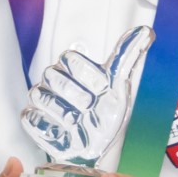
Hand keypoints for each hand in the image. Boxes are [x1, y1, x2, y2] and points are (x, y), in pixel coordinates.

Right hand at [20, 24, 153, 167]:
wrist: (97, 146)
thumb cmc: (106, 114)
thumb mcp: (119, 85)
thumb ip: (127, 56)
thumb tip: (145, 30)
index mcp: (73, 67)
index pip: (68, 57)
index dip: (87, 75)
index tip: (100, 88)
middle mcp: (54, 80)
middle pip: (52, 74)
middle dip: (76, 95)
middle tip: (89, 106)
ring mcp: (41, 99)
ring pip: (40, 95)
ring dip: (65, 113)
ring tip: (77, 122)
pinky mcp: (31, 120)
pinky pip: (31, 117)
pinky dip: (50, 128)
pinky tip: (63, 132)